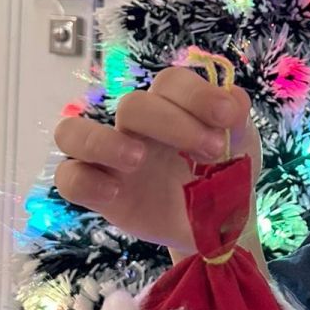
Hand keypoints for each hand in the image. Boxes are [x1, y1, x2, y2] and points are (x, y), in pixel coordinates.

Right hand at [53, 67, 261, 252]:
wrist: (218, 227)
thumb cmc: (224, 176)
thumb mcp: (240, 148)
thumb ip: (236, 122)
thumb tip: (233, 98)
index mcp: (171, 107)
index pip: (170, 82)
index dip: (197, 94)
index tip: (227, 117)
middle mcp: (136, 127)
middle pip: (131, 105)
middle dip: (172, 124)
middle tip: (212, 152)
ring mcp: (111, 158)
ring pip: (72, 132)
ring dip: (103, 140)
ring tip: (138, 159)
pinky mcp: (99, 193)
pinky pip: (69, 179)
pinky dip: (84, 181)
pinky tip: (116, 192)